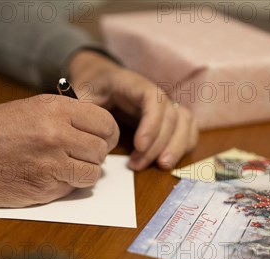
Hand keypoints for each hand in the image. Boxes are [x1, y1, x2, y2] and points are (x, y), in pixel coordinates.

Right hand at [0, 95, 118, 206]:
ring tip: (61, 169)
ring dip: (82, 174)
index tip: (98, 140)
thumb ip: (60, 119)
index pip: (105, 123)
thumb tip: (89, 134)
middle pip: (101, 150)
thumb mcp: (25, 110)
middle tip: (78, 157)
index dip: (105, 134)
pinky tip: (42, 179)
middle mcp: (57, 134)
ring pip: (92, 173)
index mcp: (53, 108)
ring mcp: (51, 164)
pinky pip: (70, 190)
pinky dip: (63, 187)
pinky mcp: (42, 190)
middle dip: (93, 156)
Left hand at [68, 50, 198, 170]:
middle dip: (159, 143)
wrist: (100, 80)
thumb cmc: (91, 88)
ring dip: (176, 146)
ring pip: (184, 121)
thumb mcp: (82, 94)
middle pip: (170, 114)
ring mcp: (164, 105)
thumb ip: (83, 107)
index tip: (139, 145)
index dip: (151, 122)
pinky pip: (187, 128)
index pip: (153, 98)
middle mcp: (154, 93)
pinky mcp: (168, 118)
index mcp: (133, 83)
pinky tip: (167, 161)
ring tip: (160, 166)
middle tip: (138, 165)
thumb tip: (86, 126)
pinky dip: (183, 145)